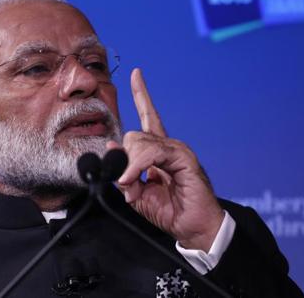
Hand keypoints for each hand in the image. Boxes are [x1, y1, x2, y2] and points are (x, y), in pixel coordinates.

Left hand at [108, 68, 223, 251]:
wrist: (192, 228)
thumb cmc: (168, 211)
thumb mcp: (136, 193)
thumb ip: (123, 172)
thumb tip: (110, 146)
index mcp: (157, 151)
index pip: (149, 116)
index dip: (141, 95)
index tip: (136, 74)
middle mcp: (168, 146)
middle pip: (133, 135)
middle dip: (123, 158)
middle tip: (125, 183)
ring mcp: (177, 150)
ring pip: (139, 141)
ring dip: (129, 164)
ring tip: (130, 184)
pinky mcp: (184, 158)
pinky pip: (152, 152)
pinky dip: (137, 165)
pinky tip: (133, 178)